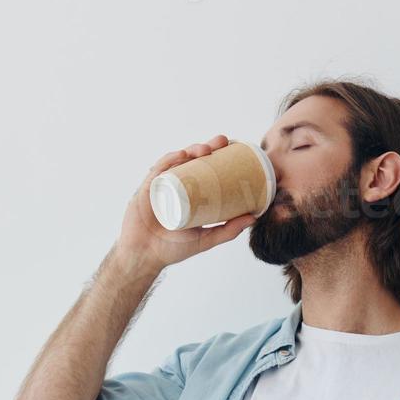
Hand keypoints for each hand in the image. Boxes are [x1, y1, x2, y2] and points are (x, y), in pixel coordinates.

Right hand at [115, 134, 257, 273]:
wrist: (145, 256)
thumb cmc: (172, 248)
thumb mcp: (206, 239)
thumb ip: (228, 230)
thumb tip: (253, 218)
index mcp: (188, 192)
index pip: (204, 169)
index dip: (217, 156)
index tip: (233, 148)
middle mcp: (175, 185)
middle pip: (192, 160)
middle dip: (208, 147)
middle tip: (223, 142)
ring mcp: (161, 185)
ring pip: (177, 161)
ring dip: (192, 150)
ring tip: (206, 150)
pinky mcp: (147, 188)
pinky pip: (158, 170)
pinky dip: (169, 160)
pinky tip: (181, 155)